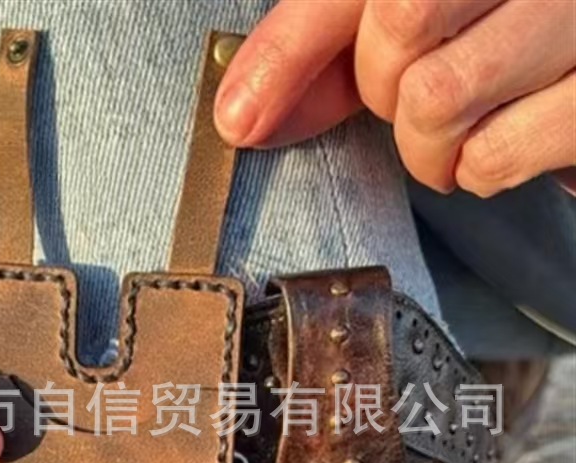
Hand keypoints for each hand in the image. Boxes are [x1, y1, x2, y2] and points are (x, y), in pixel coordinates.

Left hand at [215, 0, 575, 196]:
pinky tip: (498, 143)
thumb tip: (241, 117)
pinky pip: (495, 154)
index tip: (240, 119)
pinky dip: (479, 171)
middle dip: (383, 88)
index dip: (290, 49)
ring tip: (456, 129)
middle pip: (399, 25)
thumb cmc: (495, 27)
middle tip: (415, 93)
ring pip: (440, 97)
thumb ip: (324, 48)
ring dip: (427, 146)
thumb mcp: (412, 14)